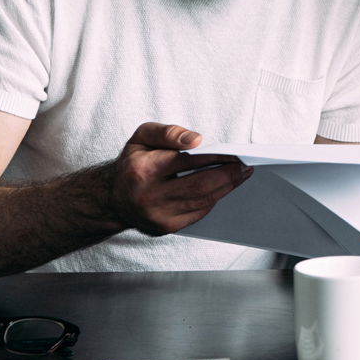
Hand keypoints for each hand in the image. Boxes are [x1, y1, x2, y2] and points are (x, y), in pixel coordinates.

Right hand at [106, 123, 252, 235]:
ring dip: (227, 187)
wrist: (113, 197)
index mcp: (142, 170)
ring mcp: (158, 216)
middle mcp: (149, 196)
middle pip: (200, 186)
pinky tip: (223, 187)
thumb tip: (197, 140)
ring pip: (203, 201)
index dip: (216, 157)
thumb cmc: (133, 163)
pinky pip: (198, 212)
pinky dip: (213, 198)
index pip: (188, 162)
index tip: (236, 153)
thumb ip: (168, 132)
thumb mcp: (143, 137)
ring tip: (241, 174)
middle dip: (228, 175)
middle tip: (247, 166)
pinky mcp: (166, 227)